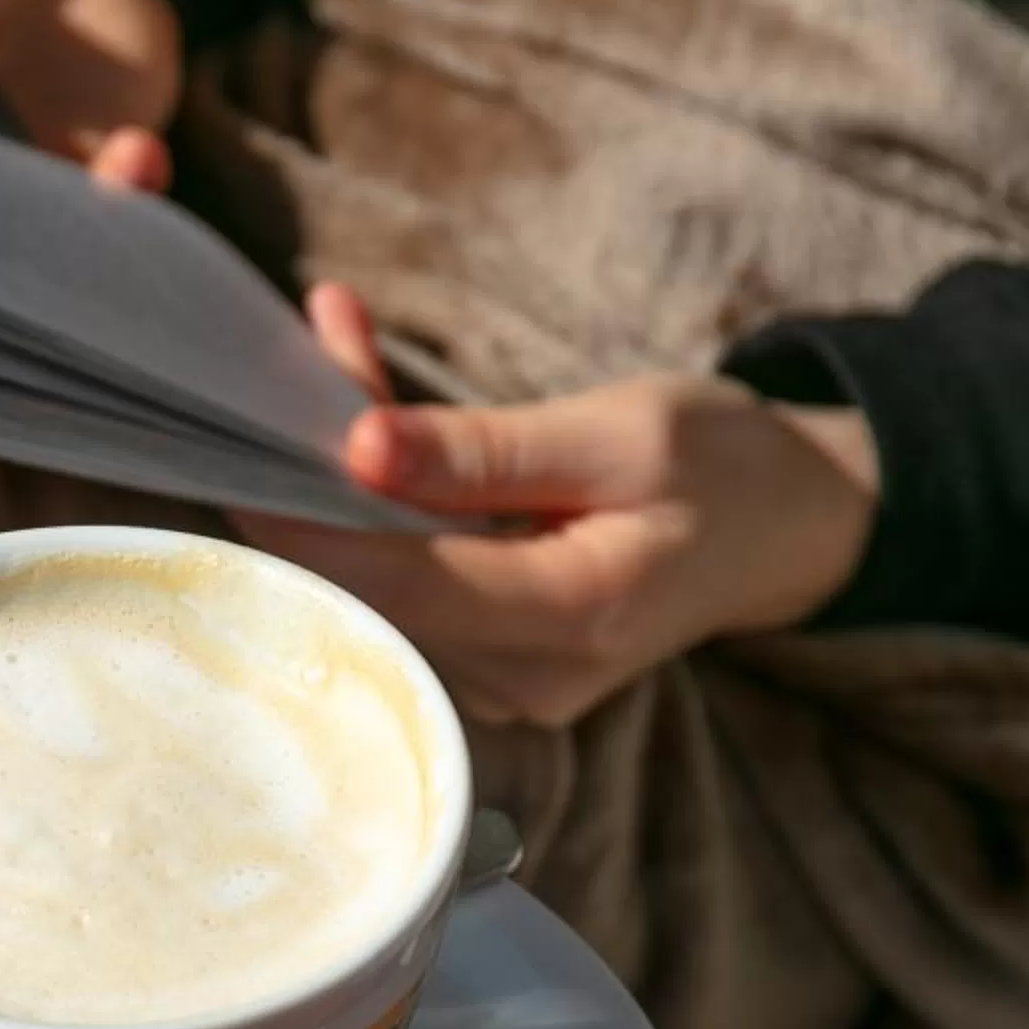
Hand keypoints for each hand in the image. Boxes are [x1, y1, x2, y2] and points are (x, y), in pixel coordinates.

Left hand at [234, 286, 879, 724]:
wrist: (790, 528)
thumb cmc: (725, 467)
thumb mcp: (625, 431)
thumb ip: (486, 451)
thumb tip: (359, 449)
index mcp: (576, 615)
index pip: (398, 583)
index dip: (305, 525)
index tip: (238, 453)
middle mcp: (528, 674)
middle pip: (375, 584)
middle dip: (317, 477)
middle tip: (293, 360)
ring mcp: (504, 682)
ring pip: (380, 580)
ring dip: (344, 476)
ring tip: (339, 346)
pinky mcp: (488, 664)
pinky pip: (405, 580)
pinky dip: (379, 500)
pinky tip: (367, 411)